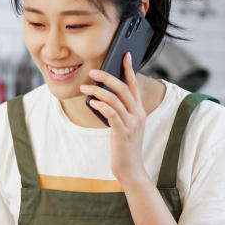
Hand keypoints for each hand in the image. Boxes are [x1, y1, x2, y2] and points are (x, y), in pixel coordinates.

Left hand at [80, 52, 150, 186]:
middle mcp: (138, 114)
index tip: (124, 55)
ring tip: (85, 87)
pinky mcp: (123, 132)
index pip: (135, 85)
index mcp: (139, 111)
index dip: (129, 69)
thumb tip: (101, 97)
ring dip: (98, 91)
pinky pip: (112, 113)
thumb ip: (119, 111)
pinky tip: (92, 102)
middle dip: (108, 77)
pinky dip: (101, 105)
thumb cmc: (125, 147)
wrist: (131, 169)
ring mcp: (132, 123)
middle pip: (124, 88)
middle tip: (93, 71)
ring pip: (116, 99)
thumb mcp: (125, 126)